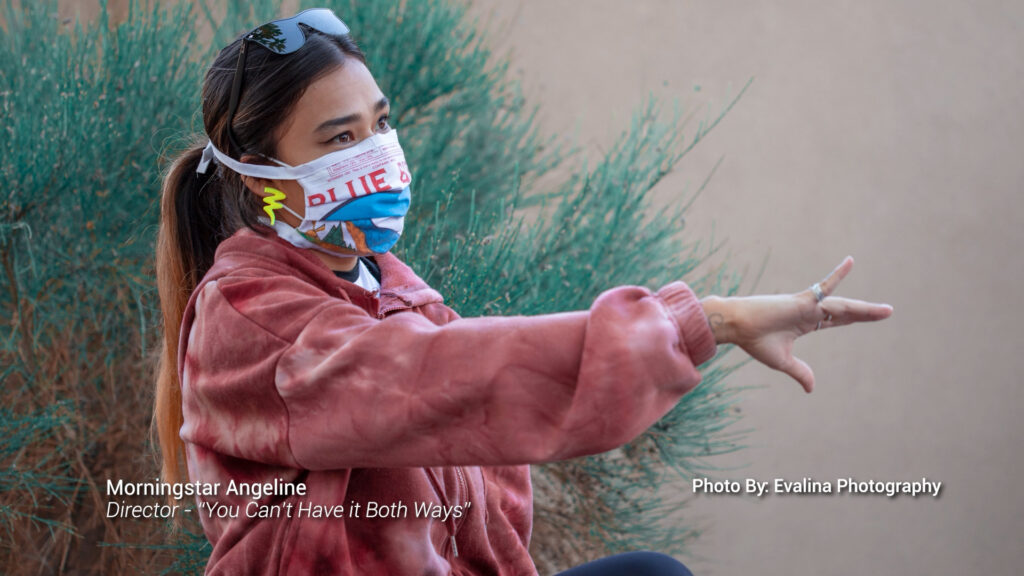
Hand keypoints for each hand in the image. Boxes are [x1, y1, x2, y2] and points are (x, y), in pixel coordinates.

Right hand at [701, 256, 892, 392]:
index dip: (854, 319)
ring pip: (843, 307)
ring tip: (886, 311)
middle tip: (888, 312)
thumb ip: (800, 371)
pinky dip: (837, 275)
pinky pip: (823, 287)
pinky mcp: (802, 300)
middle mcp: (810, 312)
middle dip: (866, 314)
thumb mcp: (783, 361)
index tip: (870, 317)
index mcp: (806, 324)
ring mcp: (808, 305)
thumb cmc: (755, 341)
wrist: (737, 327)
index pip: (837, 321)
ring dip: (865, 310)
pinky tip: (850, 262)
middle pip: (845, 313)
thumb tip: (812, 389)